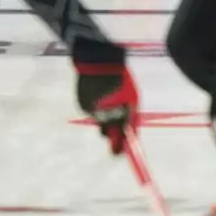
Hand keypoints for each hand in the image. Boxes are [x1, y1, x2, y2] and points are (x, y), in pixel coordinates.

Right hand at [75, 40, 138, 155]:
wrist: (100, 62)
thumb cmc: (122, 80)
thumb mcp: (132, 98)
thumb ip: (132, 117)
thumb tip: (132, 136)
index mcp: (121, 112)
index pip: (121, 139)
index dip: (120, 149)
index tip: (120, 153)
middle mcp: (106, 114)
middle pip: (107, 136)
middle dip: (112, 142)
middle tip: (114, 144)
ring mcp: (93, 110)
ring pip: (99, 124)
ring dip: (104, 120)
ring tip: (108, 103)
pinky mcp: (83, 106)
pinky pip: (91, 113)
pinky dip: (95, 108)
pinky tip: (98, 95)